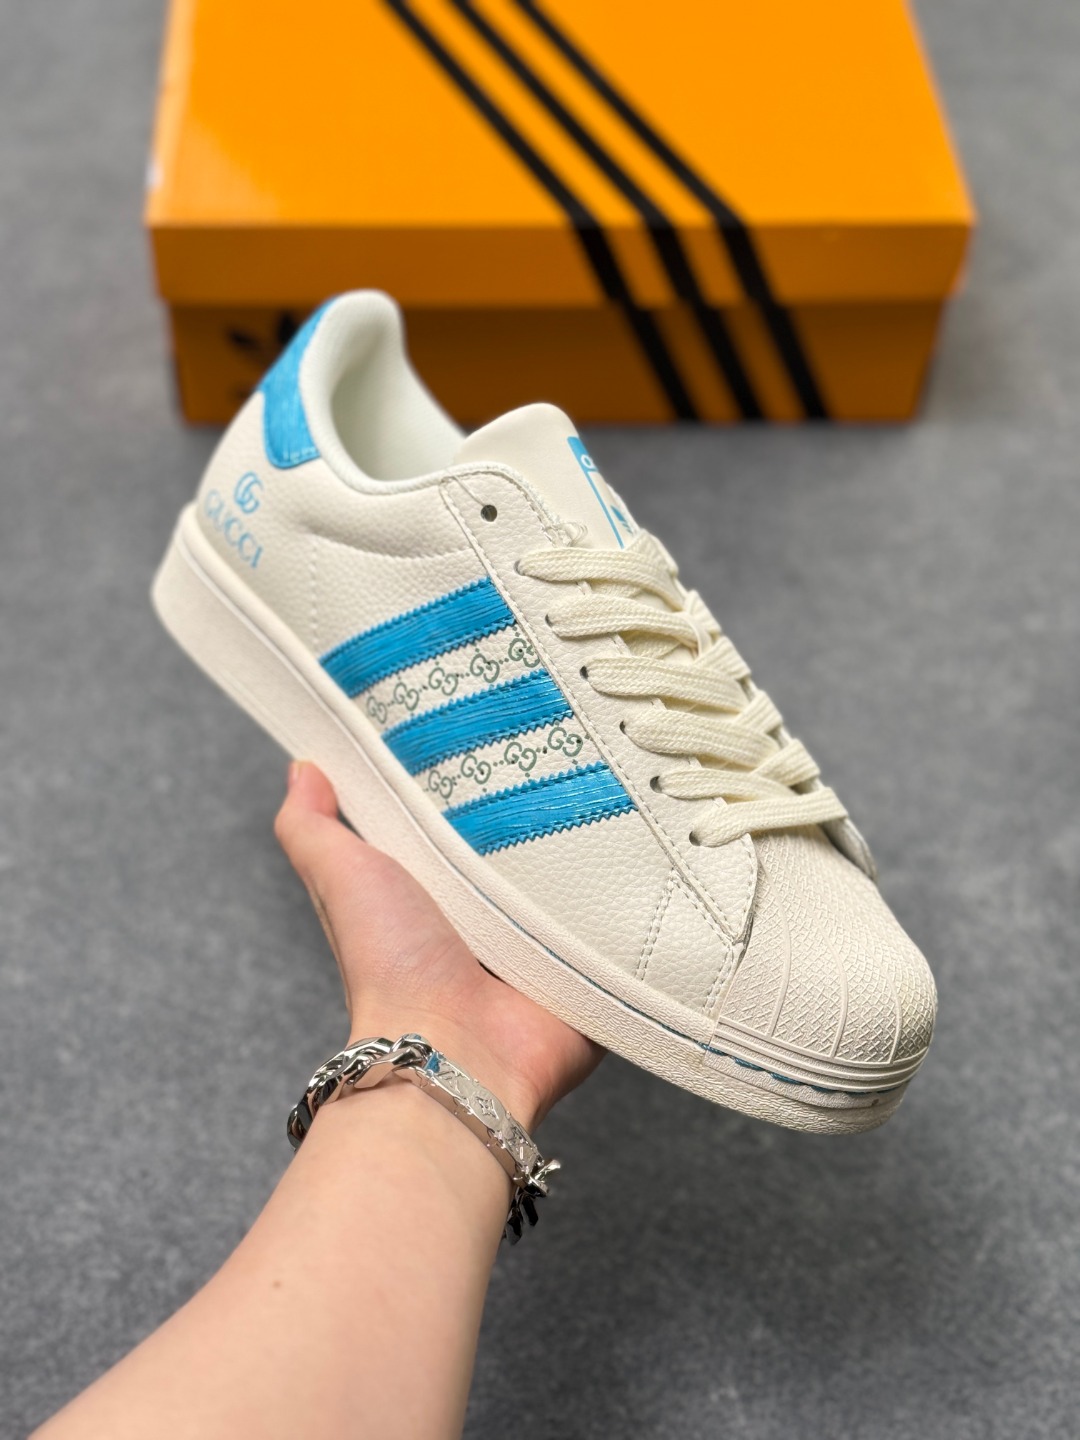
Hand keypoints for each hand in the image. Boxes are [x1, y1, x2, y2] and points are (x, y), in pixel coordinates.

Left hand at [274, 762, 602, 1127]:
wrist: (455, 1050)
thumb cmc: (392, 968)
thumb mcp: (344, 879)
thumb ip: (313, 830)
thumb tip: (302, 769)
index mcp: (441, 894)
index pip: (469, 824)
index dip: (481, 784)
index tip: (500, 726)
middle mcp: (497, 922)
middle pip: (532, 848)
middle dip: (552, 806)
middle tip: (579, 746)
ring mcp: (551, 949)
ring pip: (586, 882)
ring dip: (602, 850)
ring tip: (627, 785)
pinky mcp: (597, 973)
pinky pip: (628, 927)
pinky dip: (637, 901)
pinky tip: (656, 854)